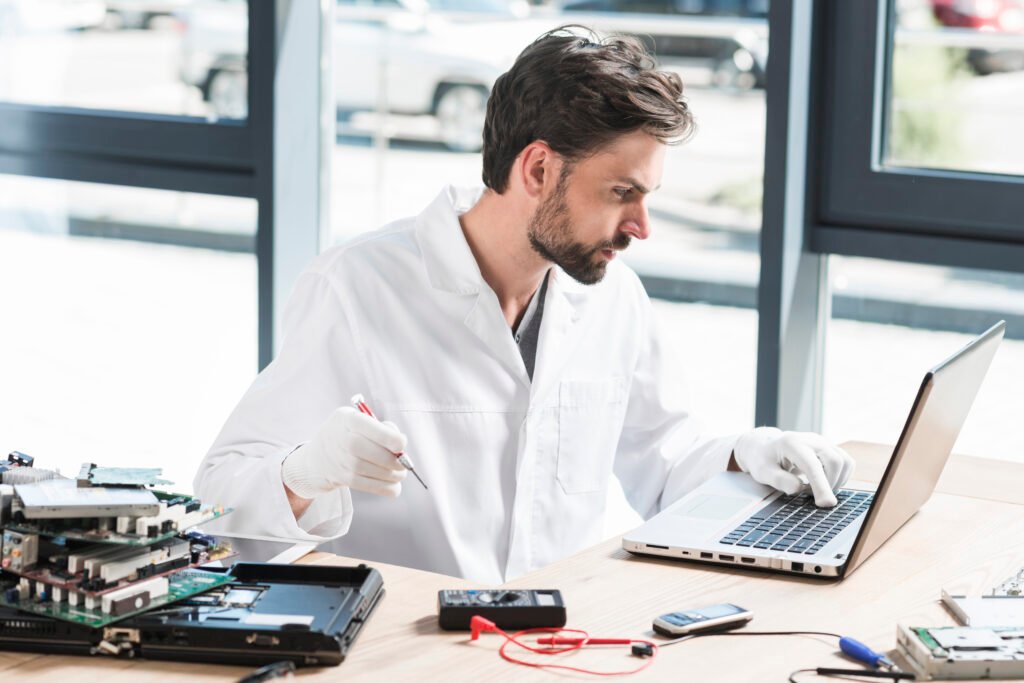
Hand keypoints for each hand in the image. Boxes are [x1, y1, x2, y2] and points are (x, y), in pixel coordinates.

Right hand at [282, 406, 407, 499]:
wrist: (318, 456)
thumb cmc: (347, 434)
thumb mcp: (358, 420)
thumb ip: (380, 427)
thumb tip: (400, 444)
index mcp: (347, 419)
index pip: (368, 427)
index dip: (388, 437)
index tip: (402, 444)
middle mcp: (342, 439)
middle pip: (373, 453)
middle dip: (395, 460)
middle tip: (404, 463)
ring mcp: (341, 461)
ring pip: (374, 471)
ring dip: (393, 475)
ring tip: (401, 473)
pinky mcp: (344, 478)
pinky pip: (370, 486)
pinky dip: (387, 488)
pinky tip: (394, 485)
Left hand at [733, 427, 853, 506]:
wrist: (765, 447)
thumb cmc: (763, 460)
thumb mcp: (763, 472)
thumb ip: (779, 480)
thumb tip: (798, 488)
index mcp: (792, 443)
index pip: (813, 465)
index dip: (821, 486)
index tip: (825, 504)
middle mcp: (811, 439)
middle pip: (835, 462)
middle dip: (828, 485)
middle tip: (807, 494)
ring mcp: (823, 442)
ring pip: (844, 463)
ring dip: (835, 481)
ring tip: (813, 488)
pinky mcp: (830, 448)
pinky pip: (846, 464)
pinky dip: (839, 477)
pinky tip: (821, 482)